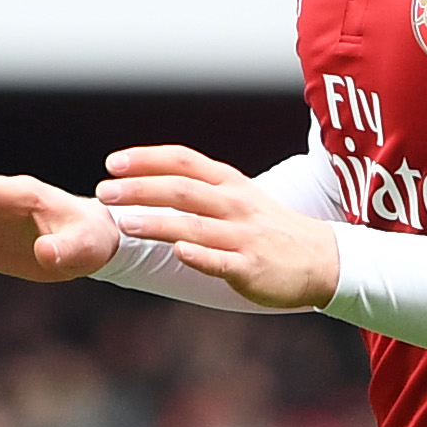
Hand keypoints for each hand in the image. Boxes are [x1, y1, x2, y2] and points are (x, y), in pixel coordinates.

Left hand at [91, 144, 341, 309]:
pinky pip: (221, 261)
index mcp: (228, 183)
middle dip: (140, 189)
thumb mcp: (237, 197)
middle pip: (182, 189)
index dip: (146, 159)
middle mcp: (234, 204)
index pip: (183, 161)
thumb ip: (197, 188)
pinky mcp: (251, 267)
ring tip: (125, 223)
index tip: (112, 163)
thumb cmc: (267, 228)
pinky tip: (178, 252)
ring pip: (195, 225)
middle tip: (105, 193)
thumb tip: (145, 182)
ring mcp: (243, 236)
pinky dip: (199, 255)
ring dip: (158, 222)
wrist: (321, 259)